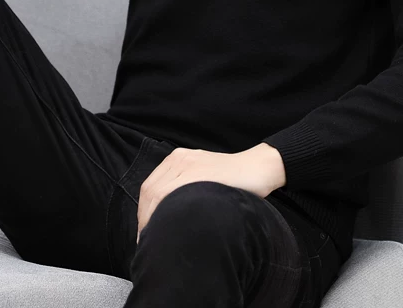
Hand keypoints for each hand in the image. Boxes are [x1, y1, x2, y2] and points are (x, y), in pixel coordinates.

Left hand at [135, 144, 285, 243]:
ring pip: (158, 194)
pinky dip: (166, 214)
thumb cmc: (233, 180)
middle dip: (144, 219)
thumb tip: (167, 219)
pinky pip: (173, 193)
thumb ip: (185, 189)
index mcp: (177, 159)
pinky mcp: (199, 172)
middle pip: (150, 191)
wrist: (258, 167)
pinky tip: (169, 229)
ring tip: (156, 241)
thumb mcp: (203, 179)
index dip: (144, 214)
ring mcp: (188, 163)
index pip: (150, 189)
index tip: (145, 234)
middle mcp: (179, 159)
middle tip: (148, 242)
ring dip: (152, 219)